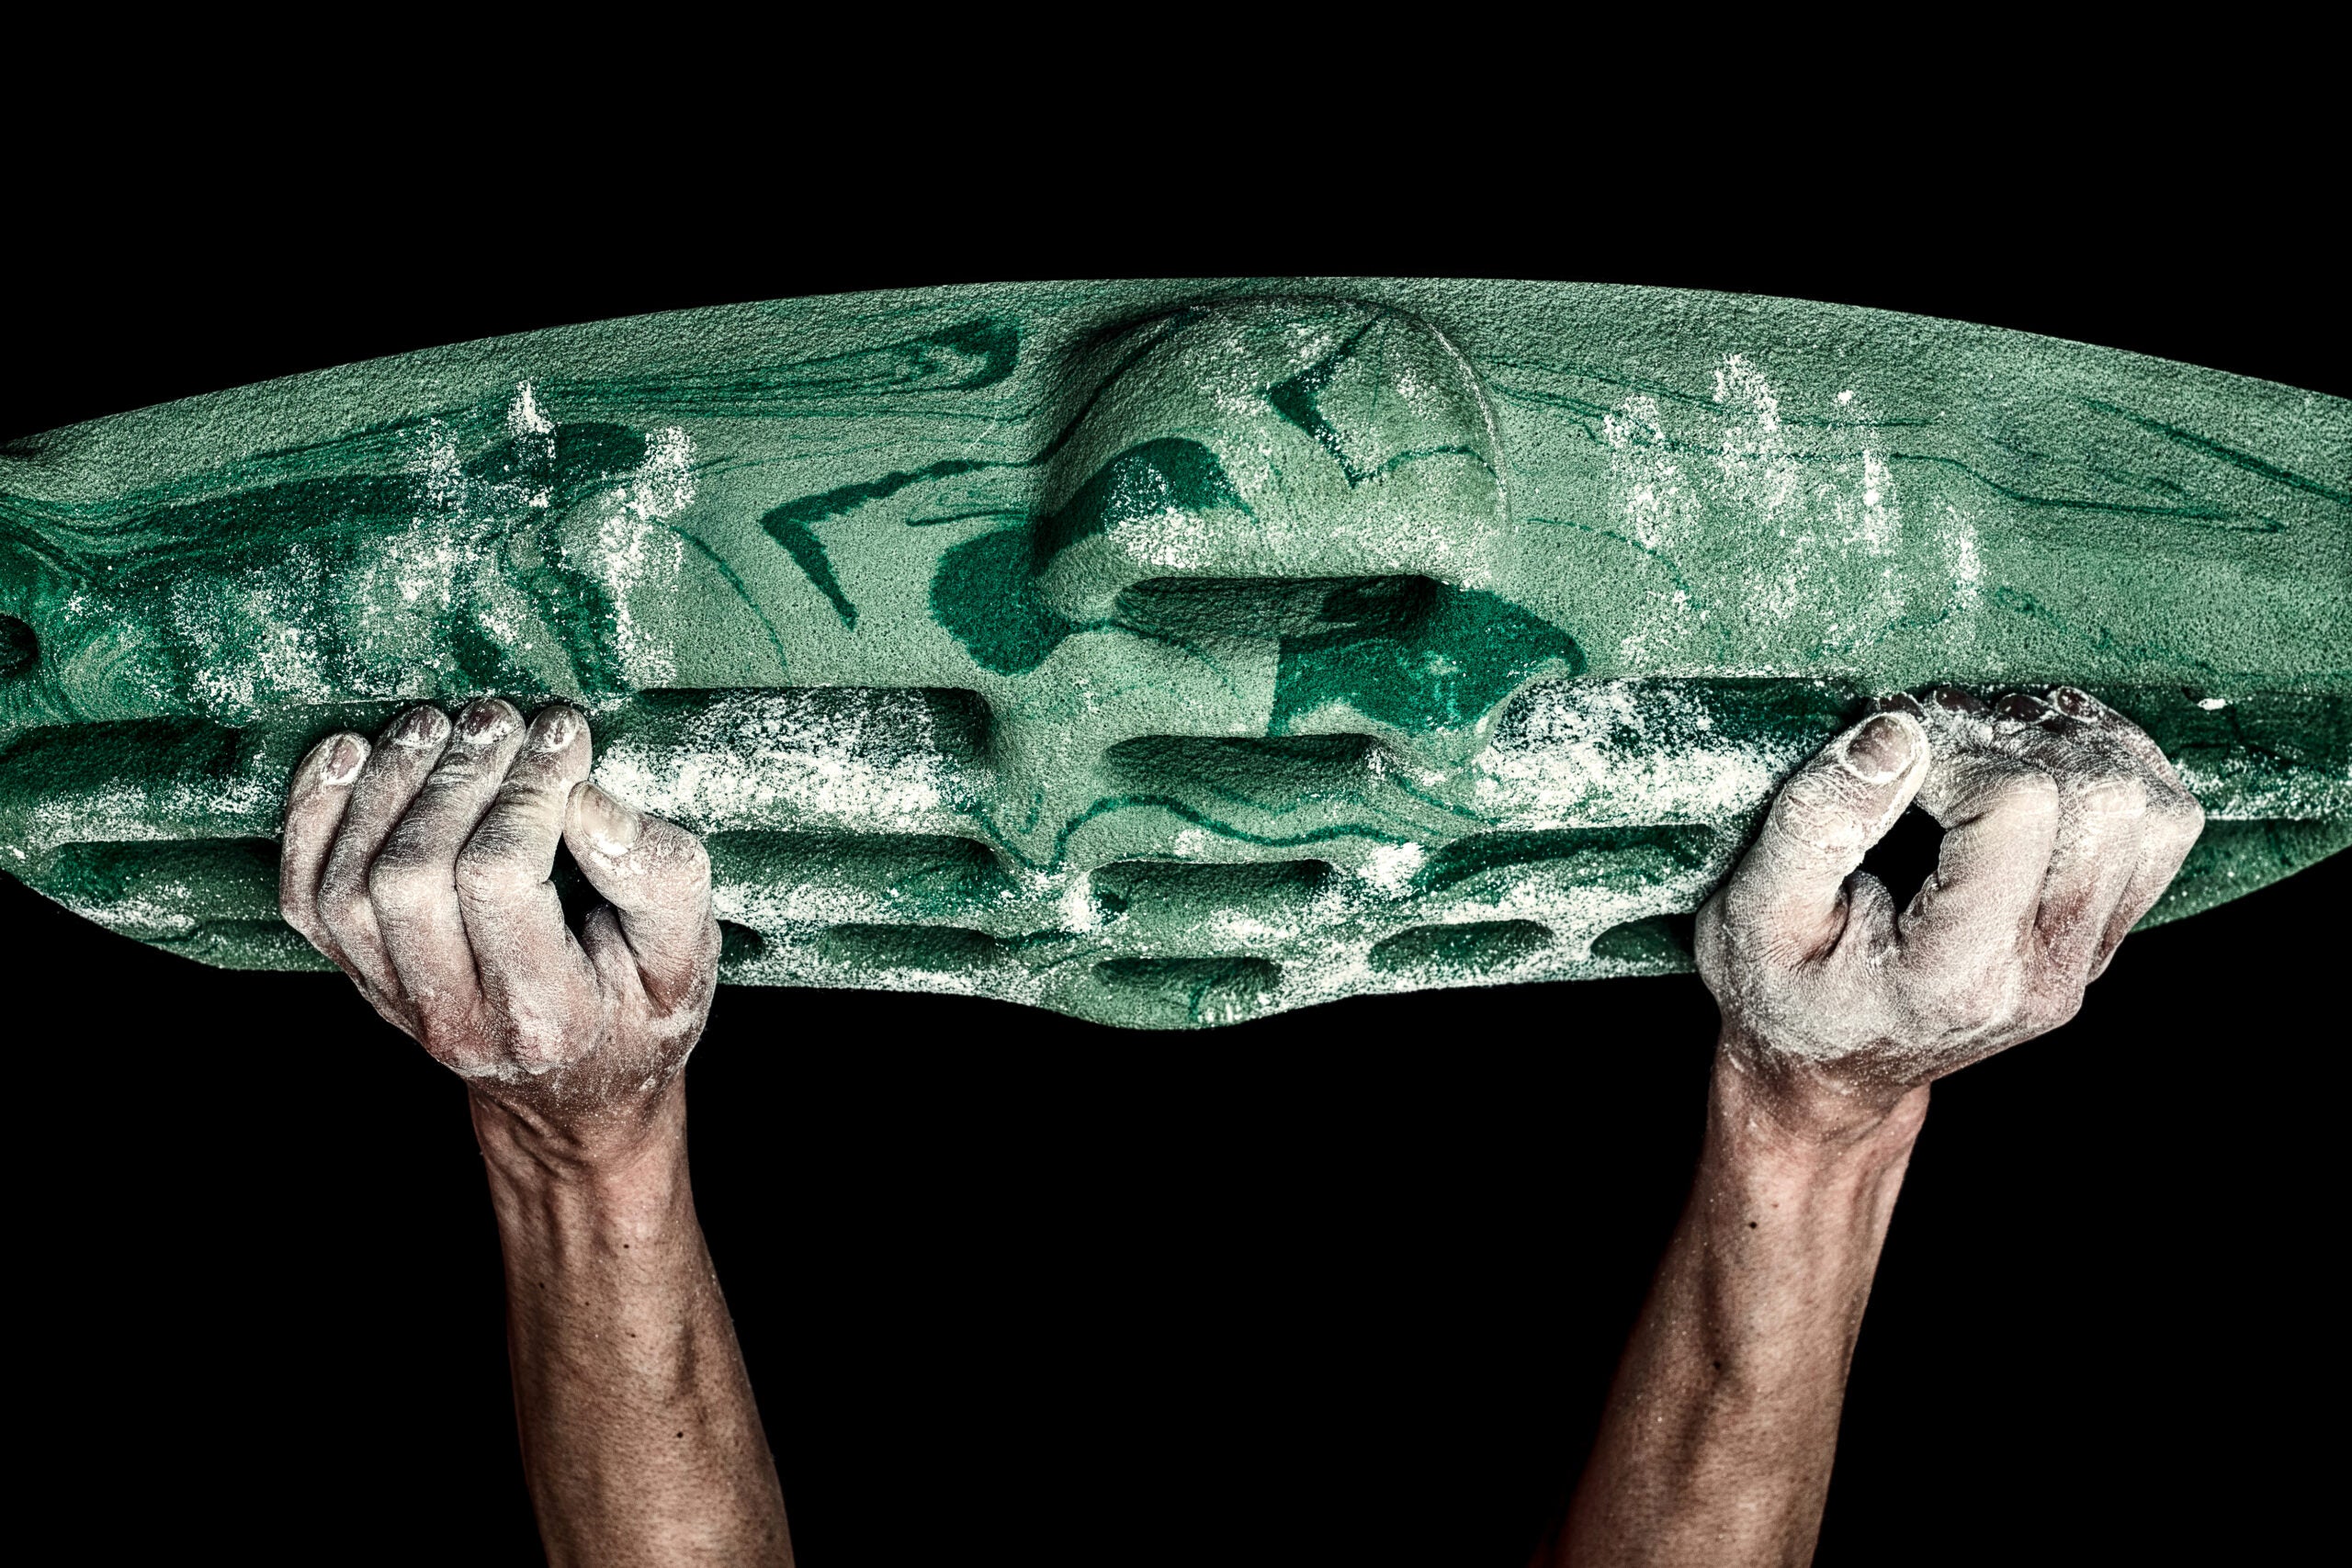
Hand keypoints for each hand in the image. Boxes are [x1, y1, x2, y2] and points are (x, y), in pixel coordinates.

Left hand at [278, 700, 720, 1139]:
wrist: (577, 1097)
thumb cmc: (639, 1013)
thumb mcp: (688, 955)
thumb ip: (658, 879)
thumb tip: (586, 798)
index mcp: (548, 1015)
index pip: (501, 879)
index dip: (526, 790)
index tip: (565, 733)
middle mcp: (456, 1019)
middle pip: (414, 876)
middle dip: (455, 776)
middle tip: (500, 716)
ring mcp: (396, 1003)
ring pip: (351, 883)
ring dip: (386, 785)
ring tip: (437, 725)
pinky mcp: (361, 979)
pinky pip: (306, 897)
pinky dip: (312, 817)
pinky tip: (347, 754)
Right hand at [1694, 686, 2201, 1130]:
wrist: (1825, 1072)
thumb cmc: (1781, 990)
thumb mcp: (1755, 911)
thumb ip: (1816, 821)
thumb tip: (1896, 730)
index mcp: (1957, 974)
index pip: (2016, 805)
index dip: (1953, 745)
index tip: (1889, 744)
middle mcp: (2044, 974)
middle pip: (2103, 799)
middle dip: (2022, 735)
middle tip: (1941, 726)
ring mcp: (2085, 962)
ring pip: (2152, 810)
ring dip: (2076, 745)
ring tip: (1991, 733)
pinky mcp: (2101, 940)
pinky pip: (2160, 832)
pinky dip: (2111, 770)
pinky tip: (2036, 755)